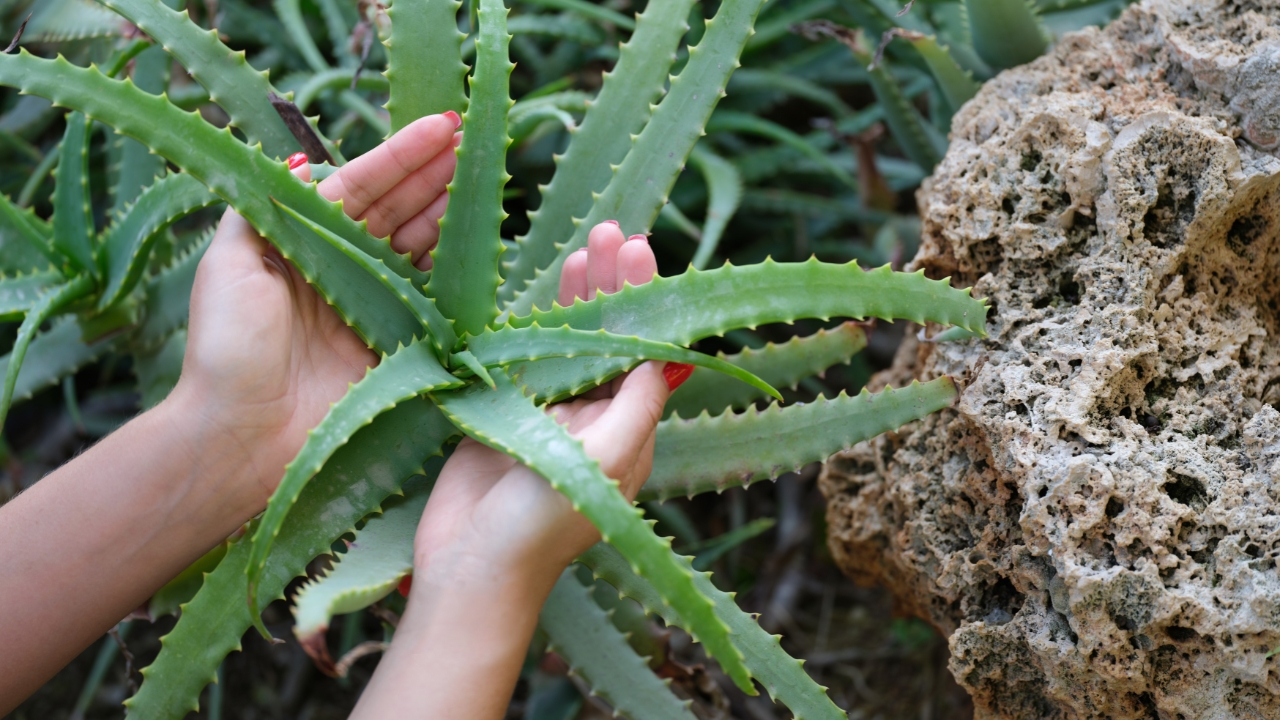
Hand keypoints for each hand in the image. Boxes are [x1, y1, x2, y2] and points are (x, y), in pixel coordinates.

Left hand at [168, 113, 461, 509]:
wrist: (241, 434)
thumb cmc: (228, 348)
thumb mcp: (228, 264)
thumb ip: (262, 209)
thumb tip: (304, 164)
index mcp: (301, 245)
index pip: (359, 187)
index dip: (400, 156)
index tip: (442, 126)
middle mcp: (341, 273)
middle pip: (397, 212)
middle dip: (434, 175)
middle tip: (473, 145)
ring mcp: (372, 311)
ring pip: (420, 250)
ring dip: (450, 214)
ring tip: (481, 180)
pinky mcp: (396, 350)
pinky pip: (434, 304)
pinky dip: (457, 275)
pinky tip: (480, 246)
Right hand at [413, 223, 664, 584]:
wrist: (468, 570)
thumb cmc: (544, 525)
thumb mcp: (606, 459)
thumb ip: (636, 403)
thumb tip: (669, 354)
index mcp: (631, 431)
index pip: (649, 352)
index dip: (647, 302)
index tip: (642, 253)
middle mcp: (596, 420)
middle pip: (612, 338)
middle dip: (615, 287)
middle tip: (613, 232)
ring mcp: (549, 415)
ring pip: (571, 341)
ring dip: (579, 297)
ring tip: (585, 246)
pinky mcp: (505, 414)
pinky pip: (525, 358)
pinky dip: (535, 322)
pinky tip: (540, 289)